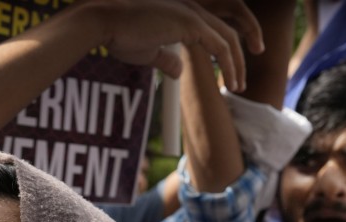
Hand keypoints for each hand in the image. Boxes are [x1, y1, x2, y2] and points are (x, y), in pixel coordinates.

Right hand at [93, 0, 262, 90]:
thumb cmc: (119, 35)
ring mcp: (193, 14)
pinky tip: (231, 83)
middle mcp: (191, 9)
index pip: (212, 32)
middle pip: (226, 34)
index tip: (226, 74)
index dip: (224, 53)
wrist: (106, 22)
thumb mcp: (148, 52)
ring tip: (238, 87)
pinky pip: (222, 47)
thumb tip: (179, 72)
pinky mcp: (192, 24)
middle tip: (239, 83)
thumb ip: (166, 60)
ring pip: (229, 40)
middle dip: (238, 59)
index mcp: (181, 13)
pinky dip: (230, 66)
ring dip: (237, 65)